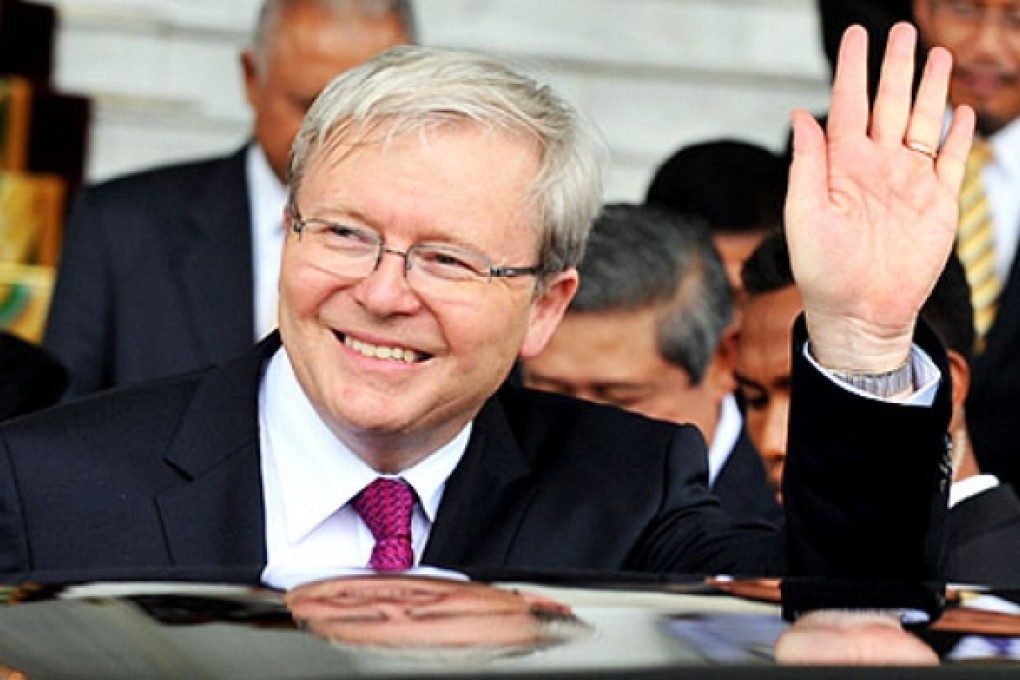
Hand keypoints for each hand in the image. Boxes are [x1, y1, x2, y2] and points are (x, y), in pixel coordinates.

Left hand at [785, 22, 973, 370]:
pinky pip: (950, 161)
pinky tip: (960, 112)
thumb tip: (799, 114)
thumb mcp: (804, 214)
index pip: (847, 104)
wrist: (859, 312)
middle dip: (896, 67)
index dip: (852, 68)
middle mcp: (875, 167)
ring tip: (936, 55)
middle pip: (890, 104)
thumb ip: (806, 163)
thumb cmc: (821, 270)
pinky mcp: (937, 204)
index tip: (856, 34)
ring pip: (922, 123)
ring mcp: (908, 183)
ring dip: (930, 90)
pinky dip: (957, 136)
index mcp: (841, 165)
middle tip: (902, 31)